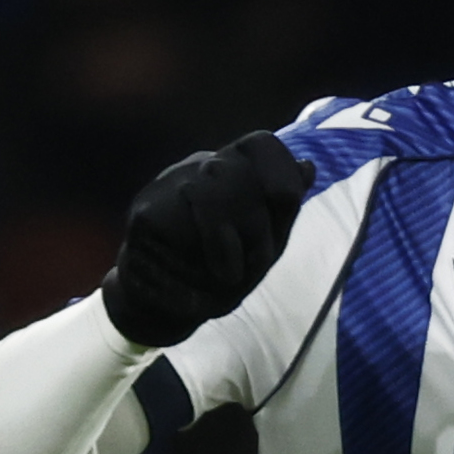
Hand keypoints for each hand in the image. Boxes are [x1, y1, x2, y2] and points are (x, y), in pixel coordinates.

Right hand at [100, 129, 312, 348]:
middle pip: (241, 166)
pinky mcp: (145, 213)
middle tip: (256, 262)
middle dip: (260, 222)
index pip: (260, 144)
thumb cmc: (219, 273)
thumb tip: (308, 166)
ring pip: (213, 184)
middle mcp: (197, 169)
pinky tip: (208, 276)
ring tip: (229, 273)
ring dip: (235, 238)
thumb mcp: (264, 244)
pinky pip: (185, 220)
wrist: (167, 309)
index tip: (286, 205)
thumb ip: (283, 208)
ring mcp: (167, 187)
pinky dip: (214, 253)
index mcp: (230, 171)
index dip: (280, 170)